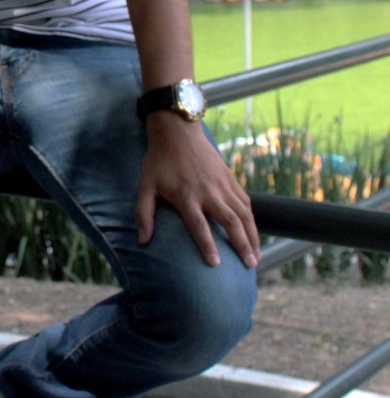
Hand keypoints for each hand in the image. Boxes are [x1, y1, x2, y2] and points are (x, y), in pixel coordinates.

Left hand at [136, 116, 260, 268]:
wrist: (177, 131)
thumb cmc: (159, 161)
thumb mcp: (146, 185)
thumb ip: (143, 213)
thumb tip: (142, 241)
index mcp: (186, 195)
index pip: (199, 225)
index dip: (207, 245)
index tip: (216, 264)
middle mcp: (208, 191)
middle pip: (230, 221)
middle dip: (242, 245)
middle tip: (250, 266)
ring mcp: (222, 185)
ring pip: (244, 214)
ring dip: (252, 236)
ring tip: (256, 257)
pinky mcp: (231, 178)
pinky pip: (245, 202)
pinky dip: (251, 219)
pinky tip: (253, 234)